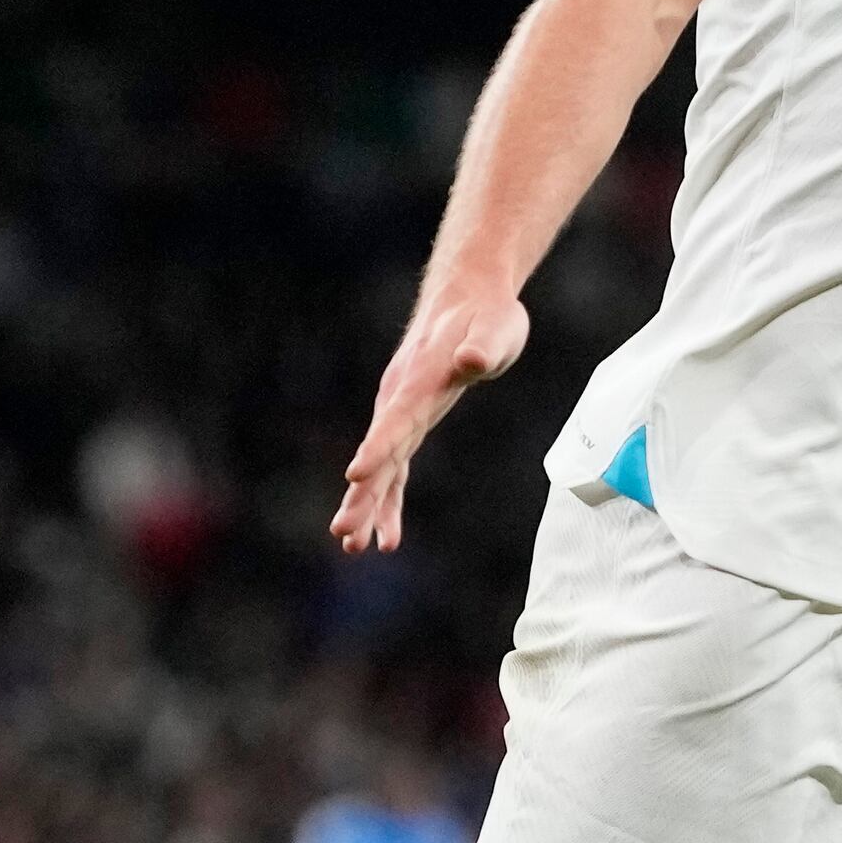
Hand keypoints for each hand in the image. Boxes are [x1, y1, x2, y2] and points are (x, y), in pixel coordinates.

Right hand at [333, 289, 533, 554]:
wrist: (468, 296)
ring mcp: (401, 409)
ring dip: (367, 506)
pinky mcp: (411, 419)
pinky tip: (385, 537)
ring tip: (353, 546)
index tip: (357, 475)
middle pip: (379, 451)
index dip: (378, 446)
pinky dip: (389, 499)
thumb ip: (483, 345)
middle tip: (345, 532)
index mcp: (420, 379)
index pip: (397, 417)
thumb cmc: (487, 315)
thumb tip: (473, 359)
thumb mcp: (496, 327)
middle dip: (363, 494)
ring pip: (382, 465)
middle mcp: (401, 397)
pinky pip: (396, 466)